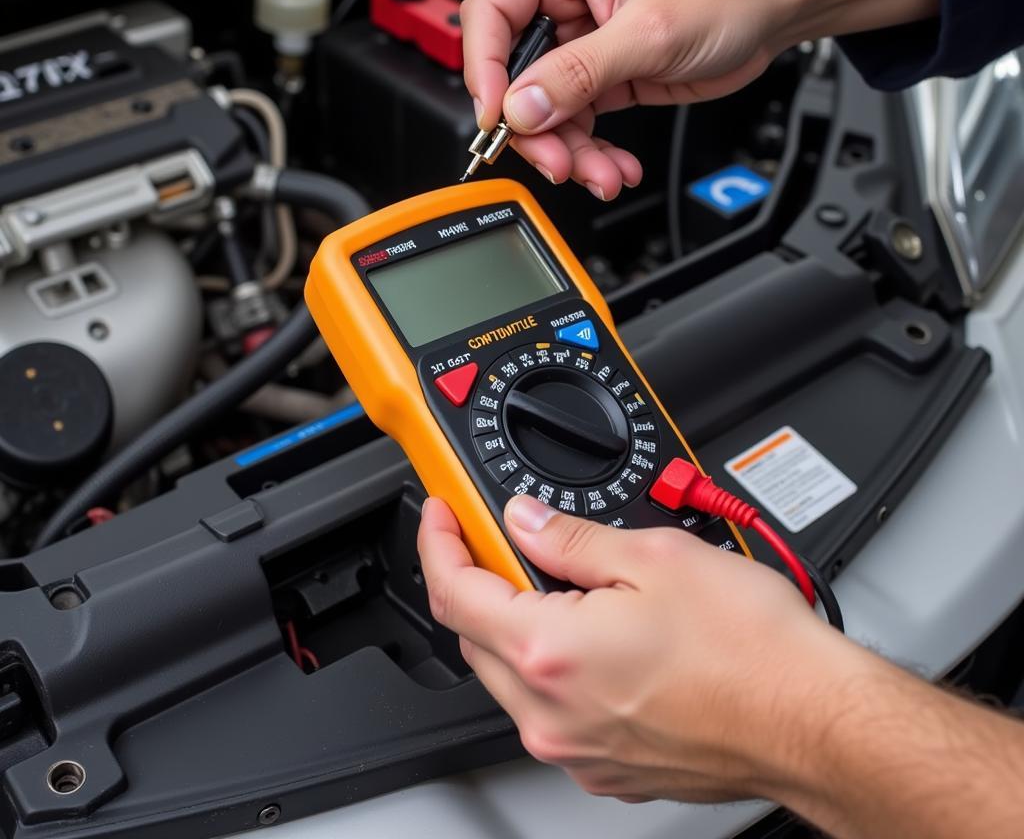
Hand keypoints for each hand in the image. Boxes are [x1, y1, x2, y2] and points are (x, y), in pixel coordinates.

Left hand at [417, 494, 855, 803]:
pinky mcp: (607, 768)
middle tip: (510, 540)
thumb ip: (571, 537)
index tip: (445, 515)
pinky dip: (556, 667)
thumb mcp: (655, 557)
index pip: (454, 590)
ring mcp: (577, 748)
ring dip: (518, 624)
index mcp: (551, 652)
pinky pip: (553, 710)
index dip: (441, 541)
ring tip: (570, 585)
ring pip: (512, 675)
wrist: (812, 721)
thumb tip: (525, 521)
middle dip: (481, 580)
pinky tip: (601, 637)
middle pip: (475, 634)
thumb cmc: (751, 650)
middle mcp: (551, 713)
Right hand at [461, 0, 784, 199]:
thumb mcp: (649, 32)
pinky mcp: (599, 74)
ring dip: (570, 150)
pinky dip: (591, 152)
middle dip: (536, 128)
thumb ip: (579, 73)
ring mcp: (579, 40)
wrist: (775, 4)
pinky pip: (575, 121)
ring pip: (544, 110)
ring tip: (601, 173)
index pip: (490, 15)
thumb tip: (522, 107)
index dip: (486, 72)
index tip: (499, 120)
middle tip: (559, 161)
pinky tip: (613, 166)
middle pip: (513, 75)